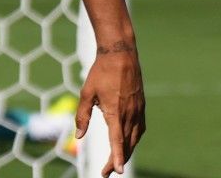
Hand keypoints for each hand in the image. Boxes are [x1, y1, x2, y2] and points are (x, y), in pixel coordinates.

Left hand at [76, 42, 144, 175]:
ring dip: (126, 152)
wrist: (120, 54)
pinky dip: (133, 140)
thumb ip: (83, 115)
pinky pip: (140, 129)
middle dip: (117, 160)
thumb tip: (79, 136)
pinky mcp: (141, 107)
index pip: (117, 141)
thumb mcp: (86, 93)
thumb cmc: (101, 72)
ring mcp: (138, 111)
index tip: (117, 171)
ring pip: (134, 139)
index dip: (116, 158)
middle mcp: (130, 114)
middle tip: (107, 172)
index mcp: (115, 112)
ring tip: (116, 162)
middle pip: (126, 144)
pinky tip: (128, 143)